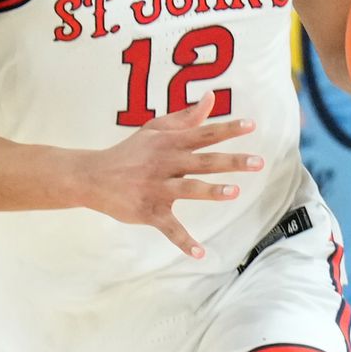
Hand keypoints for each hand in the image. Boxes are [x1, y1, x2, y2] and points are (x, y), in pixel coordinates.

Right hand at [82, 91, 263, 257]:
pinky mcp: (149, 211)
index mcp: (170, 143)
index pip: (204, 133)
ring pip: (188, 189)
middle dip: (231, 161)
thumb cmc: (129, 152)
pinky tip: (200, 253)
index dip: (228, 129)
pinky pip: (169, 228)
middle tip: (258, 163)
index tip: (251, 126)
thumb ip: (185, 117)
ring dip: (211, 191)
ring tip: (233, 192)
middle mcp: (165, 163)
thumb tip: (211, 99)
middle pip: (203, 161)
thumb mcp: (155, 129)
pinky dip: (184, 241)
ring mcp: (157, 188)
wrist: (93, 176)